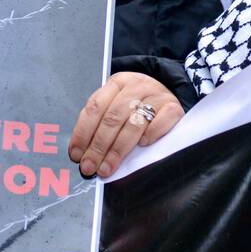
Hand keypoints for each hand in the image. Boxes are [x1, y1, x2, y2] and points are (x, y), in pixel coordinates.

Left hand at [68, 73, 182, 178]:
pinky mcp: (173, 107)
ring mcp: (156, 95)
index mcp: (117, 83)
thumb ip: (100, 122)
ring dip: (117, 150)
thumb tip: (82, 152)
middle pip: (112, 118)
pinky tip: (142, 146)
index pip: (95, 107)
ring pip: (133, 124)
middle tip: (89, 166)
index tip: (77, 154)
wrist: (167, 93)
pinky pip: (160, 122)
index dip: (83, 132)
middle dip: (98, 146)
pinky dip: (150, 135)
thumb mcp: (117, 103)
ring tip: (107, 167)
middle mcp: (136, 86)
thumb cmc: (137, 104)